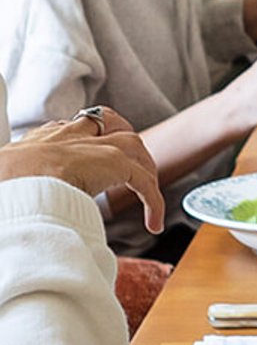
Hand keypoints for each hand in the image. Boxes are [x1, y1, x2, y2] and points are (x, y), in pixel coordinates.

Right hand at [0, 109, 164, 233]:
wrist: (6, 192)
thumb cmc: (3, 193)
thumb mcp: (4, 183)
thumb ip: (16, 186)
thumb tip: (20, 214)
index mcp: (35, 144)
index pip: (63, 131)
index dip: (79, 141)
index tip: (81, 159)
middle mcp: (63, 138)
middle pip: (101, 122)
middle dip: (118, 136)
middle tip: (127, 164)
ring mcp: (89, 147)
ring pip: (129, 143)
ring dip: (142, 165)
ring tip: (147, 193)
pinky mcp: (111, 162)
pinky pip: (142, 179)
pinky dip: (152, 200)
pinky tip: (153, 223)